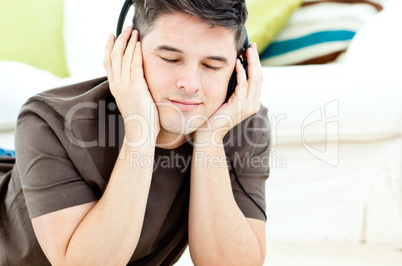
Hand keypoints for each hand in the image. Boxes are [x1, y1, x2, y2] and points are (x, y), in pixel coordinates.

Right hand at [104, 27, 159, 141]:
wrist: (140, 132)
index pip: (108, 63)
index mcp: (114, 87)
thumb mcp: (131, 101)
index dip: (109, 47)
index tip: (112, 36)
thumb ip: (130, 89)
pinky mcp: (136, 87)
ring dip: (129, 42)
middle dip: (120, 40)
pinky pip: (134, 65)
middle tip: (126, 28)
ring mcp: (125, 85)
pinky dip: (135, 53)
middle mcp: (117, 84)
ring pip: (123, 58)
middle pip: (114, 56)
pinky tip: (138, 44)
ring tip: (133, 31)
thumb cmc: (139, 119)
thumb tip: (134, 82)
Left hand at [195, 42, 262, 142]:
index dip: (256, 64)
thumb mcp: (226, 99)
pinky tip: (238, 63)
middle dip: (256, 60)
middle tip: (252, 45)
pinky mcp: (240, 105)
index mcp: (252, 102)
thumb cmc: (214, 115)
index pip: (257, 79)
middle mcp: (254, 103)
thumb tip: (233, 70)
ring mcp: (249, 105)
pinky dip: (241, 73)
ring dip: (251, 62)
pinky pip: (243, 85)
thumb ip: (233, 88)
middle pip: (259, 76)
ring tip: (248, 50)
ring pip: (254, 79)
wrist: (209, 132)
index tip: (251, 50)